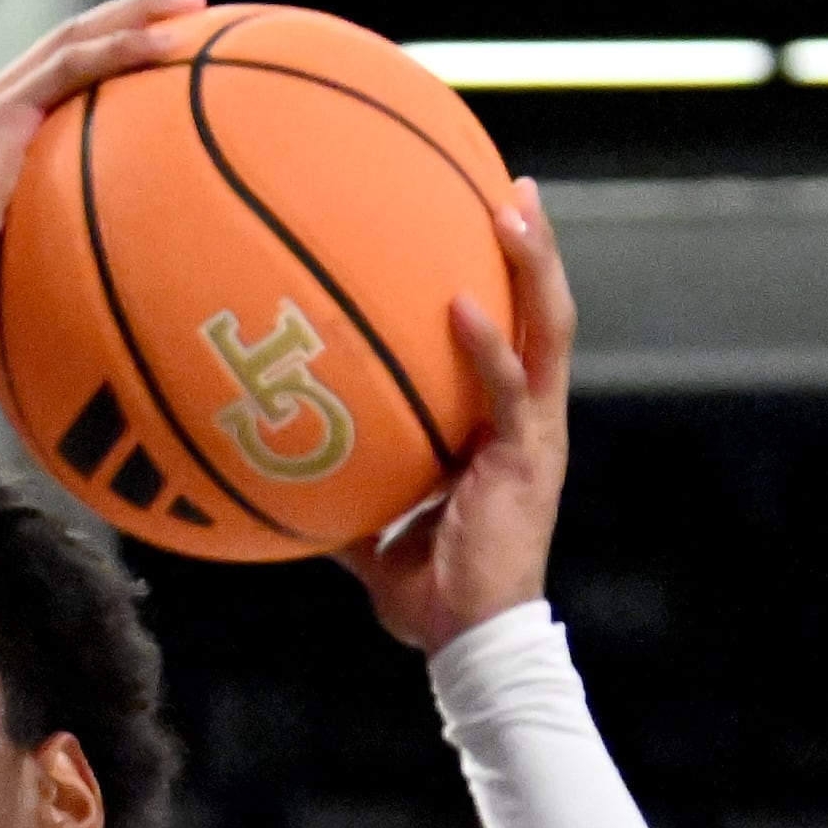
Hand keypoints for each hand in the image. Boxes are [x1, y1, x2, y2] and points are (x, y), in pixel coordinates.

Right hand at [0, 0, 207, 385]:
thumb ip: (24, 322)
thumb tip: (57, 390)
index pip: (46, 91)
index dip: (98, 68)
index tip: (149, 64)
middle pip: (67, 47)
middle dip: (128, 21)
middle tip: (188, 12)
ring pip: (74, 37)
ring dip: (136, 15)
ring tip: (194, 3)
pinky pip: (73, 64)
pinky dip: (122, 45)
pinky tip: (171, 39)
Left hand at [342, 178, 574, 654]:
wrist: (467, 643)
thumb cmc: (428, 593)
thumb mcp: (372, 530)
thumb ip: (342, 493)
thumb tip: (279, 475)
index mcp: (505, 429)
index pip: (517, 336)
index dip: (509, 280)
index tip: (484, 218)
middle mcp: (530, 420)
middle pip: (544, 314)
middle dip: (534, 248)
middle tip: (511, 185)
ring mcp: (535, 436)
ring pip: (548, 331)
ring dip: (533, 266)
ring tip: (512, 207)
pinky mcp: (524, 460)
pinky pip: (508, 389)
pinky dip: (486, 345)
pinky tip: (461, 303)